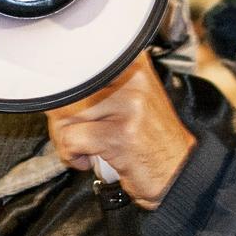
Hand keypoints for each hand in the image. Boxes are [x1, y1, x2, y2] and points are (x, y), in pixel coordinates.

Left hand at [45, 55, 194, 208]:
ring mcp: (127, 107)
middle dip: (61, 119)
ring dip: (65, 139)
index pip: (79, 63)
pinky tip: (89, 159)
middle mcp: (132, 80)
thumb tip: (56, 86)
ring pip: (65, 114)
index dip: (65, 90)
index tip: (67, 104)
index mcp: (134, 65)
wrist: (179, 172)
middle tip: (76, 135)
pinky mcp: (118, 135)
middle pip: (68, 90)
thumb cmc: (152, 139)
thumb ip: (101, 86)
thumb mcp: (133, 98)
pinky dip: (72, 155)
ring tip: (85, 148)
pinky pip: (71, 139)